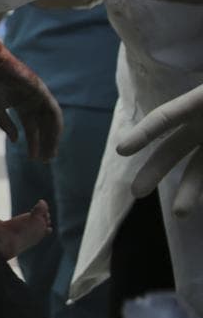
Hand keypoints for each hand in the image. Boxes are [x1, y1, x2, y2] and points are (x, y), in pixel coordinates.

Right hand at [0, 36, 61, 159]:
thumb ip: (6, 124)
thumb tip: (15, 141)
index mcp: (22, 106)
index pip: (32, 128)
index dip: (34, 143)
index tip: (35, 157)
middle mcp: (32, 102)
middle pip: (43, 126)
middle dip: (46, 143)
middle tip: (46, 160)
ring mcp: (38, 96)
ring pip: (50, 120)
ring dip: (52, 137)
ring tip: (51, 153)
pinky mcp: (41, 90)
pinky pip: (53, 109)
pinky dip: (55, 123)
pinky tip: (54, 136)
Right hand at [117, 83, 202, 217]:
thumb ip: (202, 105)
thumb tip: (168, 119)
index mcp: (200, 103)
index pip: (165, 118)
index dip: (143, 132)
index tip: (122, 150)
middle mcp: (202, 126)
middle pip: (174, 150)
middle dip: (155, 171)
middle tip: (136, 193)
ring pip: (198, 170)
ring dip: (190, 191)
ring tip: (182, 213)